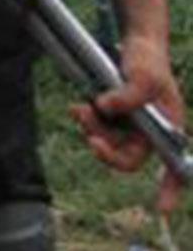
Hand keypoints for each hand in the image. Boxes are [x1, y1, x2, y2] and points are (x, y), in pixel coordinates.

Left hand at [75, 32, 186, 212]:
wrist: (133, 42)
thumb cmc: (149, 62)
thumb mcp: (145, 75)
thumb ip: (130, 94)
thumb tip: (106, 106)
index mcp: (168, 130)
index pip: (173, 165)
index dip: (170, 188)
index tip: (163, 208)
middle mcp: (147, 132)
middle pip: (127, 157)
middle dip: (108, 151)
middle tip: (91, 140)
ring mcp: (127, 124)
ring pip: (106, 142)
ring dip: (92, 131)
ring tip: (81, 110)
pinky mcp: (109, 114)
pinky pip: (95, 126)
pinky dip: (86, 119)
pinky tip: (78, 107)